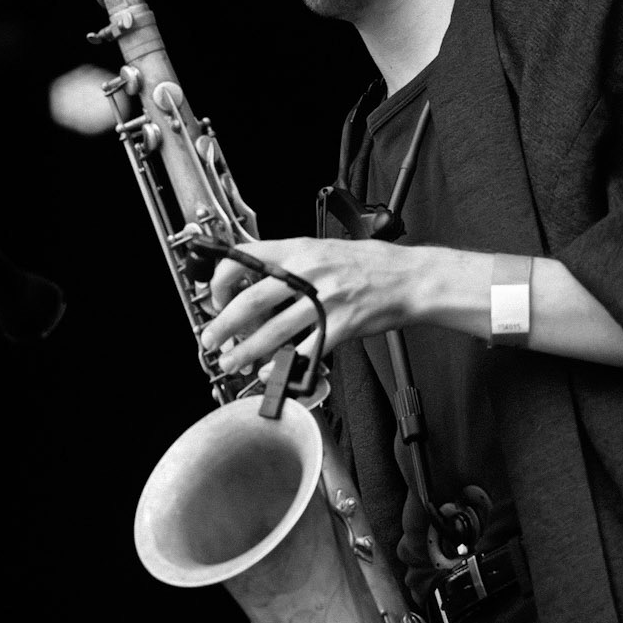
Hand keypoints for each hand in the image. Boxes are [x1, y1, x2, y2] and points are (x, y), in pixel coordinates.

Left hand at [200, 237, 421, 374]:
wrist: (409, 278)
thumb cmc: (370, 264)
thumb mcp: (323, 250)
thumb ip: (290, 263)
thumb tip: (255, 281)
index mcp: (299, 250)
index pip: (245, 258)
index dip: (222, 280)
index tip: (216, 298)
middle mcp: (309, 273)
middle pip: (251, 300)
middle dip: (224, 324)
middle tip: (212, 339)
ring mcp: (325, 300)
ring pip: (273, 330)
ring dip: (246, 351)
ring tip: (232, 362)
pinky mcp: (341, 325)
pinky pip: (304, 350)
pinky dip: (283, 365)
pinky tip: (270, 372)